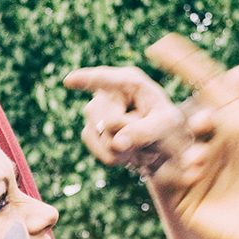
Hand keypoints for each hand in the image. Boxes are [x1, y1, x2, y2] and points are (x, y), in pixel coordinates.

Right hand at [64, 64, 189, 180]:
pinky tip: (130, 152)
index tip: (69, 81)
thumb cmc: (168, 124)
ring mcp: (95, 111)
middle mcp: (107, 92)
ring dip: (126, 151)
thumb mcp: (166, 125)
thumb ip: (145, 131)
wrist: (163, 143)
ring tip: (142, 144)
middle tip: (150, 139)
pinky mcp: (90, 131)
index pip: (105, 80)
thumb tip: (115, 143)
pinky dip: (119, 158)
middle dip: (128, 137)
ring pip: (103, 140)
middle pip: (108, 122)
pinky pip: (101, 153)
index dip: (85, 80)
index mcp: (129, 81)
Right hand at [145, 34, 238, 238]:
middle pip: (176, 112)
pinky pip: (164, 173)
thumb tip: (238, 70)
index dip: (183, 63)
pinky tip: (195, 172)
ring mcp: (196, 163)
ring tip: (199, 158)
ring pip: (164, 141)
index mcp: (235, 115)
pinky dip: (172, 167)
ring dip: (171, 140)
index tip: (160, 45)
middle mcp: (211, 135)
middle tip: (193, 123)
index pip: (204, 83)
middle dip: (173, 112)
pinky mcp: (185, 193)